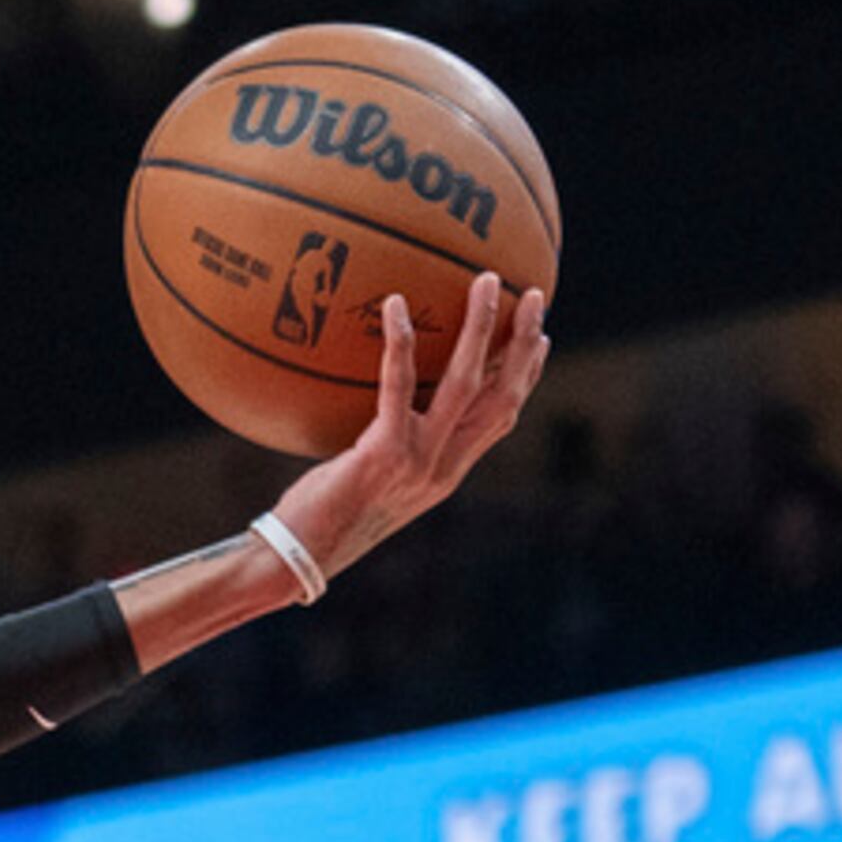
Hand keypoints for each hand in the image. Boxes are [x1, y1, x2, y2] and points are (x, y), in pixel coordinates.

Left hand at [272, 272, 552, 579]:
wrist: (301, 558)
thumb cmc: (322, 517)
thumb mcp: (369, 481)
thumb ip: (385, 446)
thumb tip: (372, 407)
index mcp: (447, 473)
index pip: (501, 418)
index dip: (524, 377)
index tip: (540, 339)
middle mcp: (445, 467)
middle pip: (503, 397)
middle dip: (523, 344)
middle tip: (535, 296)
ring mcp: (420, 461)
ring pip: (468, 385)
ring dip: (483, 330)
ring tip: (488, 282)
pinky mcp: (384, 453)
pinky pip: (398, 389)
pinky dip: (400, 346)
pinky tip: (396, 307)